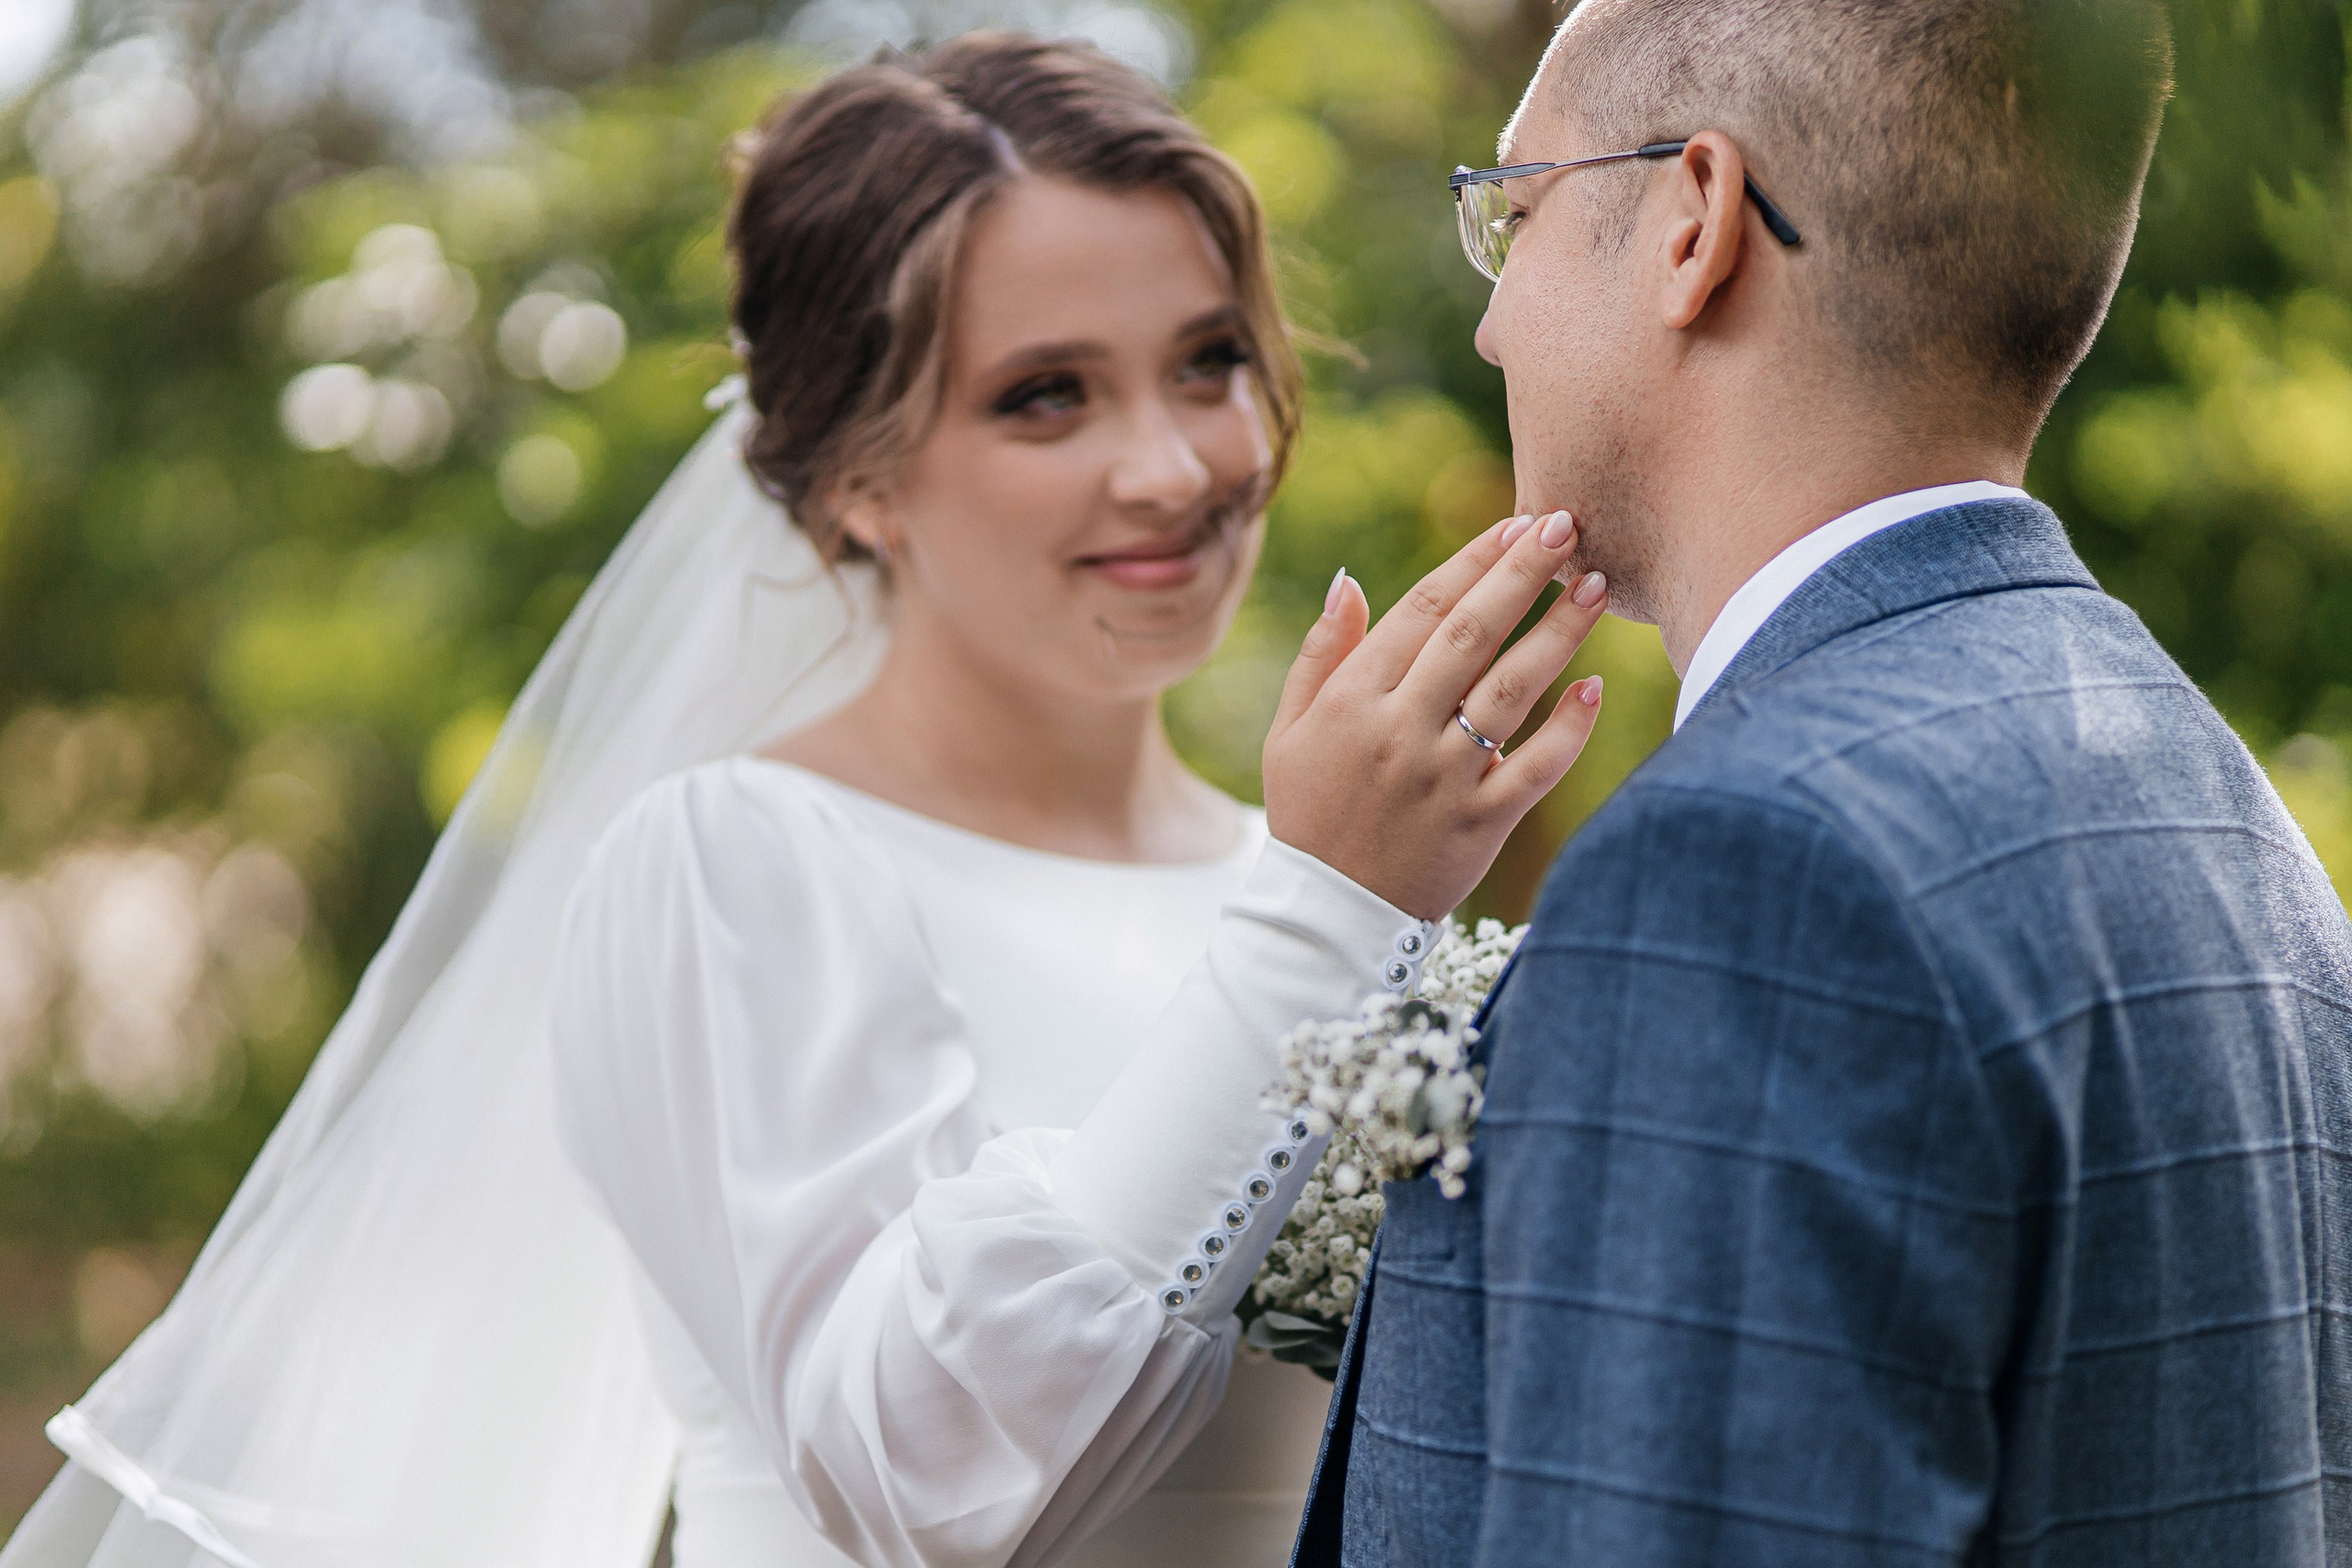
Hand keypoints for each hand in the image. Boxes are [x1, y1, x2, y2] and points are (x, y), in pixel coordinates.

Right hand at [1263, 511, 1608, 918]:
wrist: (1328, 913)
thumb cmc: (1310, 812)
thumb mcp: (1289, 730)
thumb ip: (1319, 653)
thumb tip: (1347, 580)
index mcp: (1352, 699)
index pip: (1423, 609)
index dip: (1474, 560)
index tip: (1515, 525)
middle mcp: (1400, 730)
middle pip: (1472, 634)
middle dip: (1523, 574)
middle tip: (1568, 526)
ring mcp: (1443, 777)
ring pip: (1511, 690)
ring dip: (1559, 633)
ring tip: (1596, 587)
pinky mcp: (1480, 823)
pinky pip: (1535, 768)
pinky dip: (1568, 730)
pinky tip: (1595, 689)